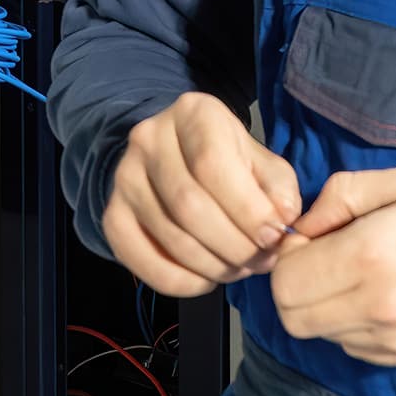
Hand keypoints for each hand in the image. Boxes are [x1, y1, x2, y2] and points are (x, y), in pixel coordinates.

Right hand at [102, 92, 300, 296]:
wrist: (171, 159)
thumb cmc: (225, 159)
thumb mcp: (258, 159)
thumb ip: (277, 186)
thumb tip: (283, 219)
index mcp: (191, 113)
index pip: (212, 165)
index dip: (248, 210)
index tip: (275, 237)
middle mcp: (148, 139)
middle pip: (189, 205)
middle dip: (234, 245)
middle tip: (262, 261)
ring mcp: (123, 178)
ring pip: (170, 236)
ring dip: (214, 266)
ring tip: (241, 269)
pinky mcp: (112, 215)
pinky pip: (142, 261)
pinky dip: (181, 281)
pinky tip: (206, 278)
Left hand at [272, 167, 395, 365]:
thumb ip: (340, 198)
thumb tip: (302, 225)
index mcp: (371, 257)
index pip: (284, 281)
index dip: (288, 258)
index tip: (312, 239)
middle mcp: (379, 308)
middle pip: (293, 317)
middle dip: (297, 286)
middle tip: (327, 258)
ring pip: (322, 335)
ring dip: (325, 307)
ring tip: (362, 273)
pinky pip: (356, 347)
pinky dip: (354, 325)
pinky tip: (383, 295)